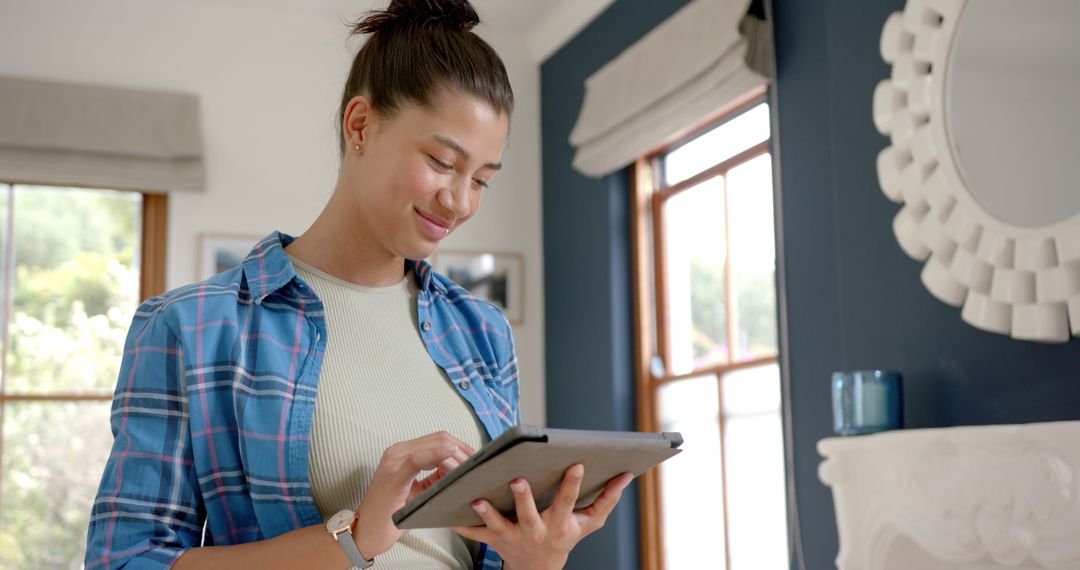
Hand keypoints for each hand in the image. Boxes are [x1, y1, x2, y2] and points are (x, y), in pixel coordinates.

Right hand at [353, 432, 474, 559]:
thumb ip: (437, 476)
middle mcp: (397, 451)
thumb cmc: (393, 513)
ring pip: (433, 445)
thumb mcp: (420, 490)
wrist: (368, 532)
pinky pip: (417, 459)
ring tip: (471, 468)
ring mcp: (393, 461)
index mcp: (404, 452)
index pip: (439, 439)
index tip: (478, 461)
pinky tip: (450, 454)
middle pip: (440, 439)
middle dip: (463, 450)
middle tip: (479, 466)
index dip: (463, 446)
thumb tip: (465, 470)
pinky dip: (435, 454)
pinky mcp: (393, 476)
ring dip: (456, 455)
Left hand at [452, 464, 633, 569]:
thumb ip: (607, 499)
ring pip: (497, 524)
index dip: (572, 484)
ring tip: (478, 497)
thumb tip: (627, 475)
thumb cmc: (565, 537)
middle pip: (528, 514)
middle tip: (517, 480)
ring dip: (487, 512)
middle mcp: (534, 531)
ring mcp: (511, 537)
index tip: (575, 464)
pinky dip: (460, 522)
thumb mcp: (589, 523)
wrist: (538, 568)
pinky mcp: (492, 539)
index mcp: (558, 524)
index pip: (567, 501)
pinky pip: (473, 532)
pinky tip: (447, 508)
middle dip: (523, 498)